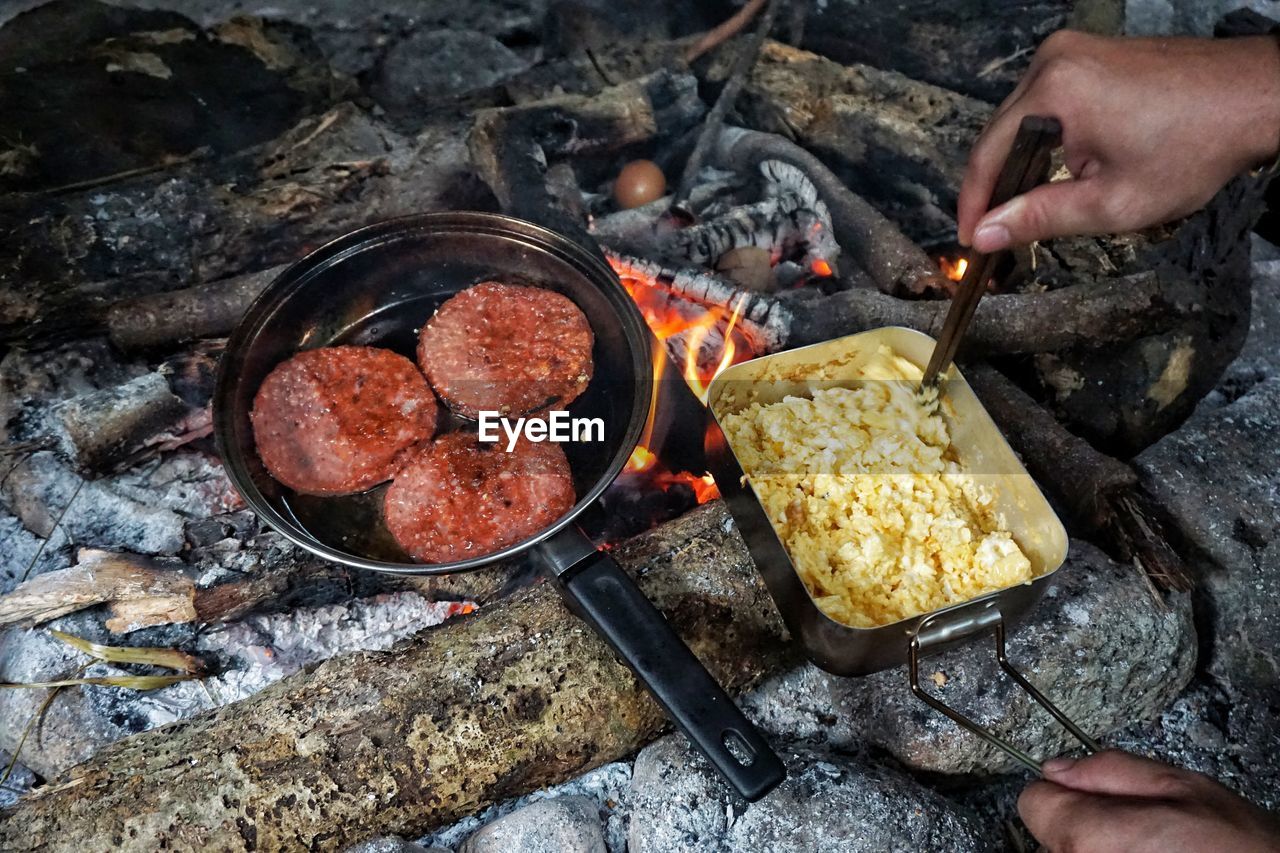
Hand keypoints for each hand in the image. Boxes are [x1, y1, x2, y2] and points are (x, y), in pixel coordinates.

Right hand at [958, 30, 1279, 252]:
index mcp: (1053, 91)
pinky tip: (1059, 172)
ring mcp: (1072, 51)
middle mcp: (1053, 60)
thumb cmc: (1196, 147)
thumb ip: (1040, 218)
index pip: (987, 154)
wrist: (1257, 96)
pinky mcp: (1090, 53)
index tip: (972, 239)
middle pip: (1000, 134)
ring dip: (1022, 163)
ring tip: (1031, 207)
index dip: (975, 204)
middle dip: (998, 185)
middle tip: (998, 233)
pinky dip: (1045, 139)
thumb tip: (986, 235)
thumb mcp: (1112, 202)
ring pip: (1021, 120)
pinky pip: (1046, 102)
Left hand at [1019, 750, 1279, 852]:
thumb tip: (1058, 769)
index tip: (1093, 799)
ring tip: (1149, 852)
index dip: (1063, 794)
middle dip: (1083, 825)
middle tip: (1137, 830)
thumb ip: (1109, 771)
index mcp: (1088, 835)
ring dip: (1098, 851)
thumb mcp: (1179, 786)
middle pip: (1051, 836)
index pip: (1032, 803)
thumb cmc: (1236, 846)